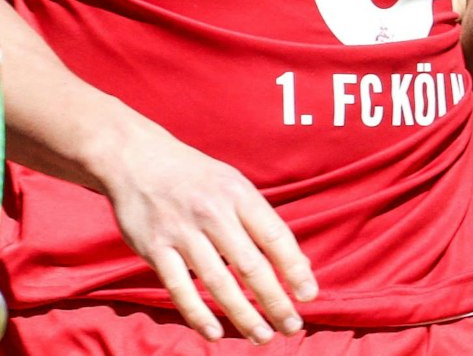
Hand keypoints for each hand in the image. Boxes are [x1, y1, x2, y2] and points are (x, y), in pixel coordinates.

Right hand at [101, 122, 315, 342]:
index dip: (294, 268)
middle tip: (293, 327)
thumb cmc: (197, 178)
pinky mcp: (154, 249)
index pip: (275, 236)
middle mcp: (214, 213)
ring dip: (242, 314)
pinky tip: (215, 333)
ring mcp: (182, 232)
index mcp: (240, 195)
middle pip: (250, 265)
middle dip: (274, 300)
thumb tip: (297, 263)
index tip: (309, 295)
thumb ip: (261, 222)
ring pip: (217, 282)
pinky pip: (179, 288)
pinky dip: (197, 314)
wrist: (138, 160)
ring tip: (263, 336)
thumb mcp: (235, 186)